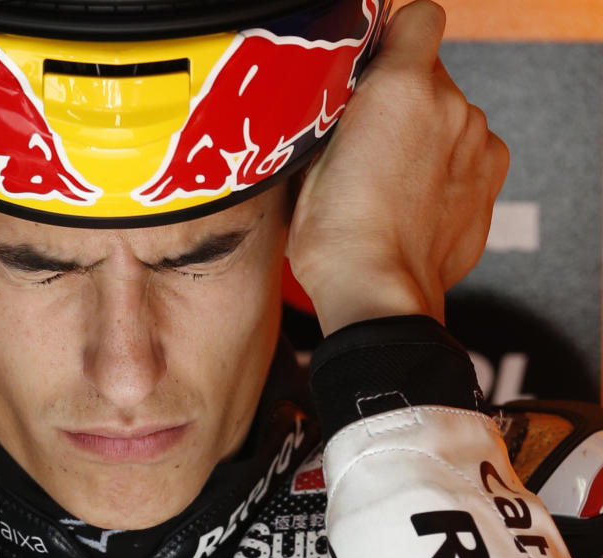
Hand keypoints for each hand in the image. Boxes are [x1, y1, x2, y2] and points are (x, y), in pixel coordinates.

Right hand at [286, 0, 508, 335]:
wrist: (376, 292)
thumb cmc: (333, 234)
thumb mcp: (308, 158)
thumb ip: (334, 108)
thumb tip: (336, 96)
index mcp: (400, 87)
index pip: (419, 18)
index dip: (395, 36)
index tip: (374, 61)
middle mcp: (450, 105)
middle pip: (430, 72)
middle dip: (399, 94)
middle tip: (364, 135)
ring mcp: (476, 143)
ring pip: (449, 112)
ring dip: (423, 129)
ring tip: (387, 174)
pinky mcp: (489, 179)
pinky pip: (468, 148)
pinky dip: (446, 162)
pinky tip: (415, 194)